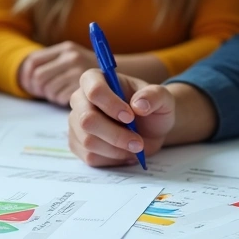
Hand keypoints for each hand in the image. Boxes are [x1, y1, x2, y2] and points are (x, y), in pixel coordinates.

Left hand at [18, 41, 97, 105]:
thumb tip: (26, 73)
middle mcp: (71, 57)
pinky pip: (60, 98)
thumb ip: (55, 61)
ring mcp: (77, 72)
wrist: (124, 81)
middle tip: (44, 93)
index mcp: (66, 48)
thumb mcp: (76, 58)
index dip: (26, 74)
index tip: (30, 84)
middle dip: (37, 88)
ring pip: (48, 89)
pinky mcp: (82, 88)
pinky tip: (70, 99)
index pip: (33, 60)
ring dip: (51, 96)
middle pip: (38, 77)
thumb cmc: (95, 74)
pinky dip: (61, 101)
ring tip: (61, 95)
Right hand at [68, 70, 216, 165]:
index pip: (94, 90)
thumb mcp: (162, 98)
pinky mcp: (78, 144)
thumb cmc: (151, 108)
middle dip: (115, 134)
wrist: (149, 129)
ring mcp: (76, 123)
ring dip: (116, 149)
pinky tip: (125, 152)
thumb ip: (154, 95)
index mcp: (96, 79)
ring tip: (136, 147)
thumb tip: (139, 105)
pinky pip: (90, 156)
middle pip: (87, 120)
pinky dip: (112, 159)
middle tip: (138, 142)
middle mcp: (80, 100)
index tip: (130, 117)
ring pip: (88, 141)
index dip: (110, 104)